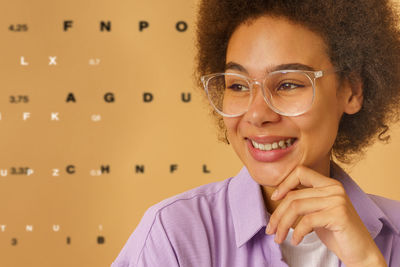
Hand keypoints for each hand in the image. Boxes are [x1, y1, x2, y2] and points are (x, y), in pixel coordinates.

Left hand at [264, 165, 386, 266]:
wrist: (361, 252)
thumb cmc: (336, 233)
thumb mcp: (317, 211)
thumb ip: (304, 200)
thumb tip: (278, 194)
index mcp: (329, 183)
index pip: (300, 172)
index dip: (284, 183)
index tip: (274, 198)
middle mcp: (334, 188)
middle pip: (293, 195)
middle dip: (277, 214)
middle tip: (271, 230)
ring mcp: (337, 200)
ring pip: (296, 207)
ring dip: (283, 225)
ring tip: (278, 238)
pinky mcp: (338, 215)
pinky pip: (307, 221)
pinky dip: (297, 233)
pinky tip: (295, 241)